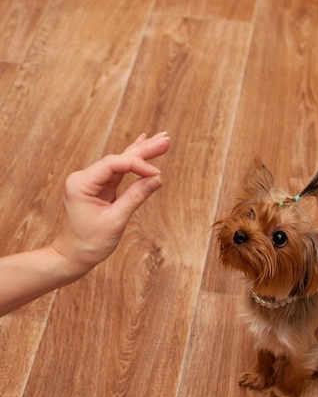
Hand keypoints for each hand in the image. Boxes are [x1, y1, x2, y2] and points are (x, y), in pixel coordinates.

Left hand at [51, 131, 169, 273]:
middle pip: (118, 159)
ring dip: (141, 154)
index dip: (138, 165)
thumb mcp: (115, 221)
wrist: (72, 257)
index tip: (157, 174)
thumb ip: (135, 197)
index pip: (114, 165)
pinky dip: (132, 164)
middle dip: (143, 150)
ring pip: (120, 164)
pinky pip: (118, 173)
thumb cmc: (89, 243)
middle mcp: (84, 178)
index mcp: (81, 183)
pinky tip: (141, 146)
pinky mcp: (99, 189)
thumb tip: (156, 179)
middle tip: (165, 140)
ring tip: (161, 142)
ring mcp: (91, 182)